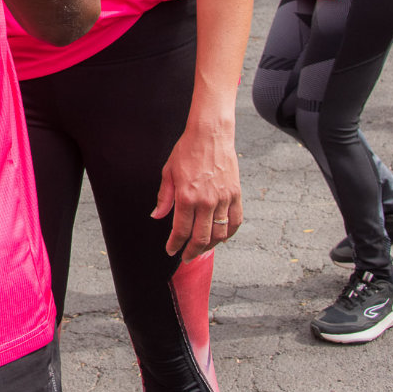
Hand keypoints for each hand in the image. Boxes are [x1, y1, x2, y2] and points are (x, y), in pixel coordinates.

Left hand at [151, 119, 241, 260]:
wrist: (210, 135)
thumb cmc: (187, 151)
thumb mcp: (168, 172)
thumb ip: (164, 197)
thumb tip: (157, 216)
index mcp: (186, 196)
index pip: (181, 231)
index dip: (175, 245)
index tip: (171, 251)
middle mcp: (206, 201)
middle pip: (201, 238)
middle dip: (192, 252)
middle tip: (186, 257)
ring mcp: (223, 199)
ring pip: (219, 234)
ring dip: (210, 246)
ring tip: (202, 249)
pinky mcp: (235, 195)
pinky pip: (235, 222)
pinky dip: (229, 234)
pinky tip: (221, 238)